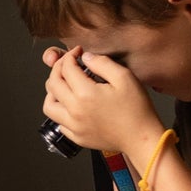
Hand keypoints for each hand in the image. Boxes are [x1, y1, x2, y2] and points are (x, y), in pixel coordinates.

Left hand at [41, 46, 158, 160]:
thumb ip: (102, 63)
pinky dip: (60, 111)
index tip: (78, 52)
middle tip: (68, 64)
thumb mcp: (124, 77)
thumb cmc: (137, 109)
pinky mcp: (77, 137)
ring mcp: (73, 126)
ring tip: (64, 85)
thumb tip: (86, 57)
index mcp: (85, 94)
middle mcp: (74, 111)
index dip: (70, 56)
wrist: (141, 138)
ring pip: (49, 105)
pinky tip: (71, 105)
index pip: (66, 68)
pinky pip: (58, 122)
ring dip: (52, 92)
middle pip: (52, 84)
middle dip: (58, 69)